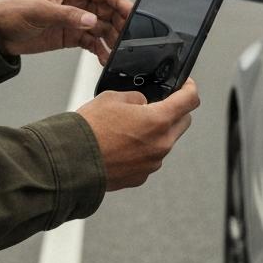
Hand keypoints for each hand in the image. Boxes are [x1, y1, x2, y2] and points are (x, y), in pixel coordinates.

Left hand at [0, 0, 132, 60]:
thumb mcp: (39, 11)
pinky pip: (92, 41)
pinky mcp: (71, 35)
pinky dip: (101, 50)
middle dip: (121, 24)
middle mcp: (77, 1)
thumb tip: (91, 20)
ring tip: (120, 53)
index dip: (121, 2)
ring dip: (113, 39)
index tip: (133, 14)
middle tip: (131, 39)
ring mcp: (75, 18)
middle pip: (108, 10)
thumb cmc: (12, 11)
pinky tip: (106, 59)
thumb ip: (67, 15)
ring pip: (103, 27)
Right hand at [78, 79, 199, 190]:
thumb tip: (142, 103)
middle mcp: (161, 144)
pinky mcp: (141, 176)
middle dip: (174, 112)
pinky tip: (120, 146)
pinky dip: (141, 151)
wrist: (72, 160)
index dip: (189, 88)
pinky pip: (149, 159)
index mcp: (158, 120)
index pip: (189, 100)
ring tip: (127, 129)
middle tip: (155, 105)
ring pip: (164, 142)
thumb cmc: (89, 129)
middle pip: (182, 123)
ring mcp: (152, 163)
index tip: (186, 86)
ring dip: (155, 133)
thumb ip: (135, 98)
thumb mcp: (111, 97)